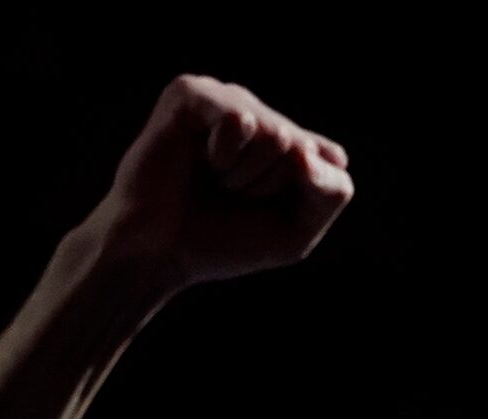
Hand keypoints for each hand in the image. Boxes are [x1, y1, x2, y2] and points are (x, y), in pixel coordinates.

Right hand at [86, 76, 353, 294]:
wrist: (155, 256)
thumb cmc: (220, 243)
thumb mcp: (295, 232)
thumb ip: (331, 193)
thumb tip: (307, 150)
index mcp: (284, 141)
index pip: (331, 159)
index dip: (300, 198)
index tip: (260, 213)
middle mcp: (257, 114)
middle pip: (300, 147)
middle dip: (267, 188)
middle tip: (227, 197)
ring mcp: (224, 99)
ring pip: (274, 134)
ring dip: (242, 176)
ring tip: (211, 180)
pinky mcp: (191, 93)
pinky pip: (237, 119)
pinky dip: (222, 154)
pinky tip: (196, 160)